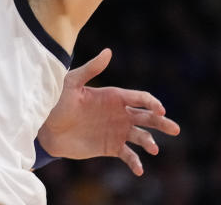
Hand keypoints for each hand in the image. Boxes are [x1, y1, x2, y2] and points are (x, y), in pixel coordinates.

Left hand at [37, 48, 179, 175]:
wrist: (46, 127)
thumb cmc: (56, 101)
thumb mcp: (72, 82)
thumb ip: (91, 68)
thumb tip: (109, 51)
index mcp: (113, 96)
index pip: (139, 98)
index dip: (151, 103)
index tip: (159, 110)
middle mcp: (119, 113)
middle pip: (147, 117)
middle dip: (162, 122)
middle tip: (175, 129)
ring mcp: (116, 131)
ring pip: (141, 136)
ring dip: (150, 142)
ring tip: (153, 149)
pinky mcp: (111, 147)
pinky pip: (128, 155)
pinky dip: (136, 162)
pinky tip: (139, 170)